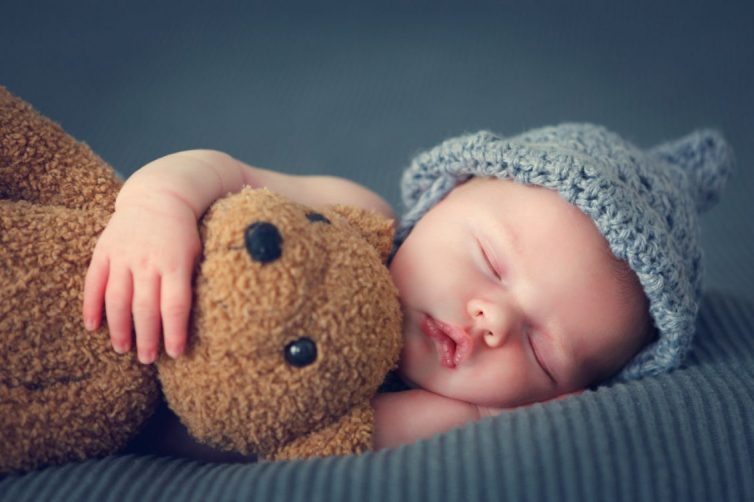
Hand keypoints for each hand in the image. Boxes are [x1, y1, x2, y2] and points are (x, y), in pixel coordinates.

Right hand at [83, 191, 200, 362]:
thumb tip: (194, 320)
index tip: (175, 354)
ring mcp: (123, 256)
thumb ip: (191, 282)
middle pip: (145, 308)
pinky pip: (94, 282)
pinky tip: (92, 326)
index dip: (174, 332)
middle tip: (147, 359)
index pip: (175, 306)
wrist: (159, 196)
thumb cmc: (184, 232)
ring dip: (119, 328)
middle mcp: (148, 261)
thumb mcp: (196, 254)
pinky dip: (91, 306)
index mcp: (175, 264)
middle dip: (146, 338)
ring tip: (122, 349)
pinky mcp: (104, 251)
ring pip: (117, 299)